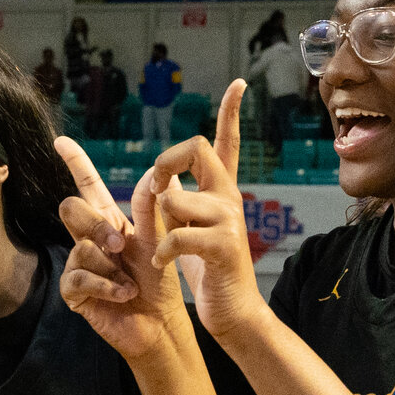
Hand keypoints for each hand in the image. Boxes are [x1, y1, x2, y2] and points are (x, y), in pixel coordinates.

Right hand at [55, 134, 194, 360]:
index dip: (75, 162)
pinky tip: (122, 295)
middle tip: (121, 245)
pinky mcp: (74, 292)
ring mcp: (78, 265)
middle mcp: (89, 240)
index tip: (60, 141)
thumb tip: (153, 173)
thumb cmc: (159, 284)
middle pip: (71, 209)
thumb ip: (151, 208)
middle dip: (97, 225)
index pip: (88, 186)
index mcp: (110, 222)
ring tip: (130, 284)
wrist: (159, 324)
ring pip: (79, 247)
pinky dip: (106, 287)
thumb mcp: (159, 240)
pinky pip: (79, 277)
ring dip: (111, 268)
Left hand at [147, 80, 270, 341]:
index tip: (238, 83)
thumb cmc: (207, 270)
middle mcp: (229, 197)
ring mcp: (229, 220)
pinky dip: (162, 252)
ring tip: (163, 247)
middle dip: (165, 162)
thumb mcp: (189, 228)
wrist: (233, 311)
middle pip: (196, 149)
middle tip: (156, 189)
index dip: (230, 112)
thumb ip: (179, 202)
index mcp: (220, 191)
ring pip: (175, 198)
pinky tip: (162, 264)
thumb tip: (160, 180)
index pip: (226, 143)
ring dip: (160, 223)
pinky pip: (178, 235)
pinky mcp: (222, 246)